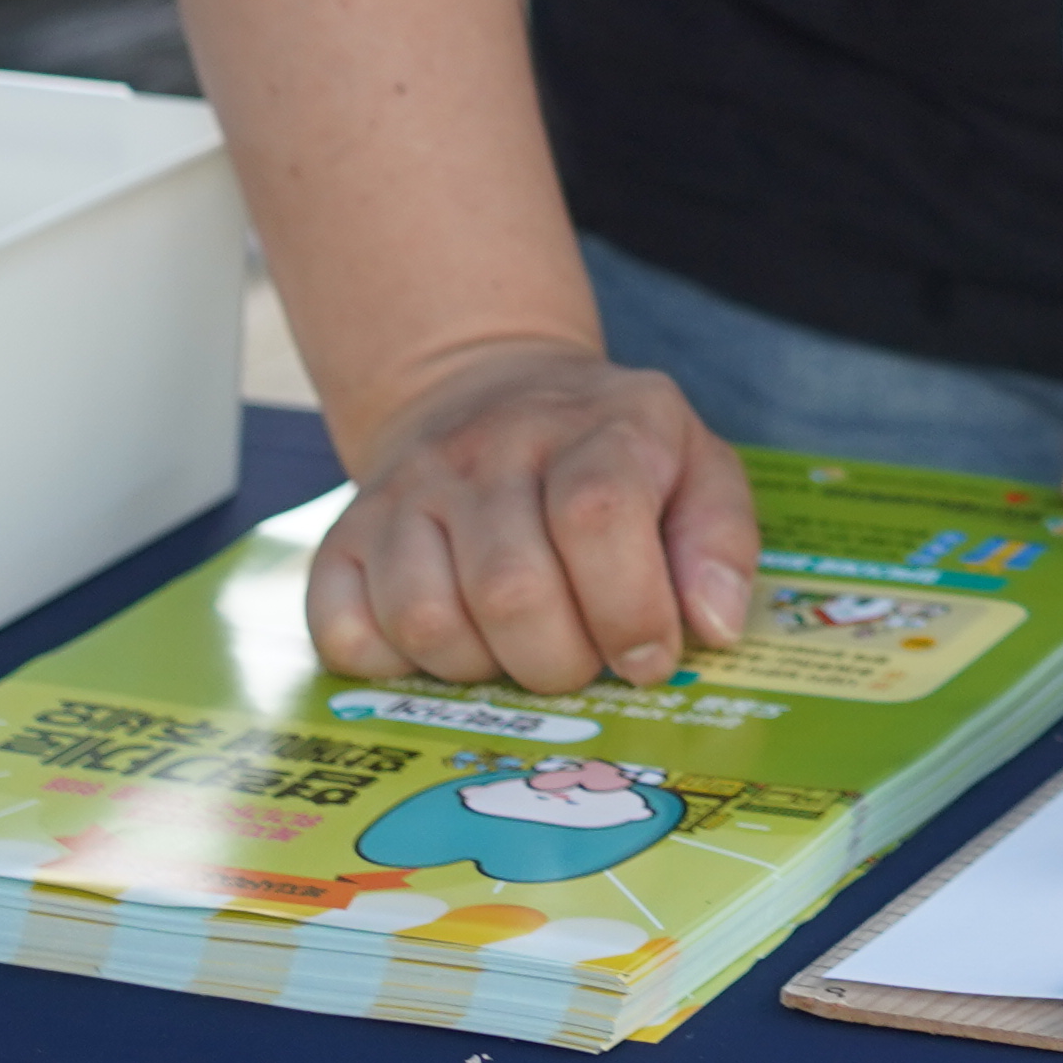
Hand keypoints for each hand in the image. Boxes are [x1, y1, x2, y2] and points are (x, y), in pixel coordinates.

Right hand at [306, 341, 759, 697]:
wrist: (490, 393)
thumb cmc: (612, 454)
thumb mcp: (697, 468)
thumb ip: (720, 543)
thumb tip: (713, 626)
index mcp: (598, 424)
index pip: (597, 514)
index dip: (628, 608)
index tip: (647, 657)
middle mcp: (491, 446)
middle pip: (510, 589)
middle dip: (559, 661)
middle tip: (583, 661)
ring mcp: (407, 489)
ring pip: (427, 620)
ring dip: (482, 669)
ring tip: (518, 646)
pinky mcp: (342, 536)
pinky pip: (346, 634)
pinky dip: (395, 668)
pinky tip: (446, 641)